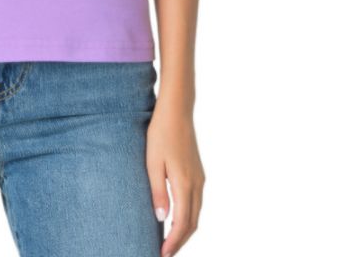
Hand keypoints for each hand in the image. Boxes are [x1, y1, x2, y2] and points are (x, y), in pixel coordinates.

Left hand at [146, 104, 204, 256]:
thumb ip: (157, 191)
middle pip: (192, 223)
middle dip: (180, 241)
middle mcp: (197, 184)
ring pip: (196, 214)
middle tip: (165, 253)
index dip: (173, 242)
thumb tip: (161, 219)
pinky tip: (177, 218)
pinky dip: (188, 217)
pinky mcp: (198, 172)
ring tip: (169, 241)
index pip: (182, 223)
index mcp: (184, 183)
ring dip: (185, 230)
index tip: (162, 254)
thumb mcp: (152, 162)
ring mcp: (200, 178)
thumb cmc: (160, 133)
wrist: (177, 111)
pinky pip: (196, 202)